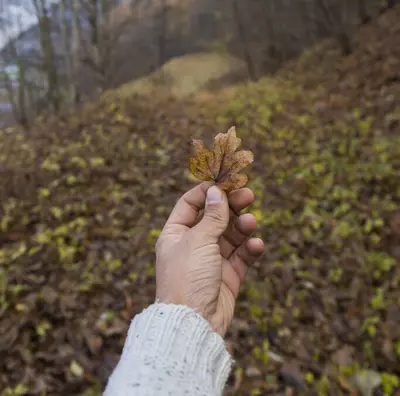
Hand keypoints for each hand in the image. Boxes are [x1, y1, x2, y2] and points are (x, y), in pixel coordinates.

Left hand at [155, 182, 263, 335]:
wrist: (193, 324)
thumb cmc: (187, 278)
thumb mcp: (198, 240)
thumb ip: (212, 215)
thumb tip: (216, 190)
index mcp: (175, 234)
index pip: (191, 204)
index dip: (208, 192)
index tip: (226, 181)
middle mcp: (192, 245)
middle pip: (214, 217)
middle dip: (231, 206)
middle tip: (248, 195)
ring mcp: (211, 261)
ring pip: (231, 235)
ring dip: (242, 227)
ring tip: (251, 223)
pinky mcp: (227, 277)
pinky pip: (241, 257)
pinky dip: (250, 249)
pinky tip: (257, 245)